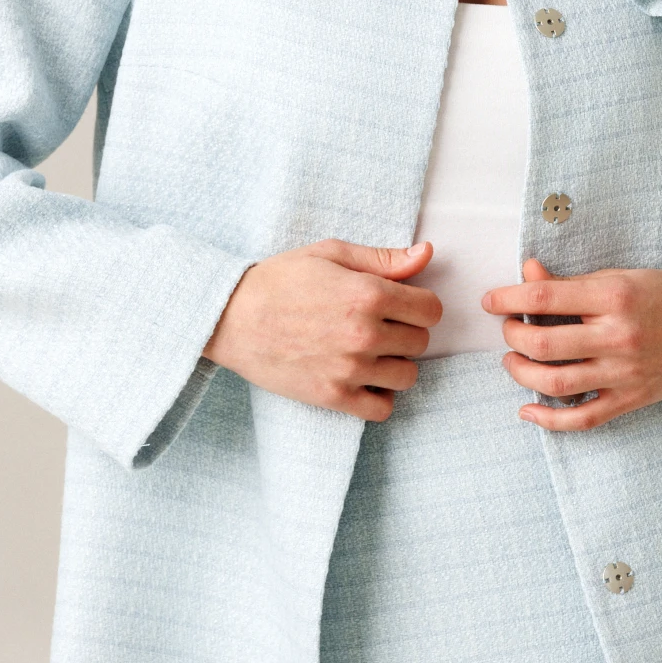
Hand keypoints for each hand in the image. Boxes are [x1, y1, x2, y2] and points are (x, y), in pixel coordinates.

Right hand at [203, 239, 441, 420]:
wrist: (230, 317)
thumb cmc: (279, 280)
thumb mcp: (330, 254)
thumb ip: (383, 258)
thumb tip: (426, 253)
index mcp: (368, 294)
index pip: (431, 310)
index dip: (420, 305)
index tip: (402, 305)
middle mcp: (365, 334)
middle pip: (421, 343)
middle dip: (406, 331)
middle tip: (378, 326)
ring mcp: (350, 369)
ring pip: (407, 377)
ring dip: (394, 364)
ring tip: (369, 352)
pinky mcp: (333, 397)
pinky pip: (382, 409)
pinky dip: (379, 396)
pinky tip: (363, 379)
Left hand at [480, 258, 661, 431]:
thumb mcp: (617, 278)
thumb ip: (570, 283)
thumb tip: (526, 273)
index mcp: (614, 297)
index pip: (545, 296)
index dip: (508, 298)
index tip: (491, 300)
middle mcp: (618, 336)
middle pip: (543, 343)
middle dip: (513, 335)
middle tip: (509, 328)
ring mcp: (624, 373)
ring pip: (554, 383)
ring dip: (520, 373)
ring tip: (514, 360)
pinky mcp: (630, 399)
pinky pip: (582, 418)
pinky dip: (548, 420)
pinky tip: (527, 411)